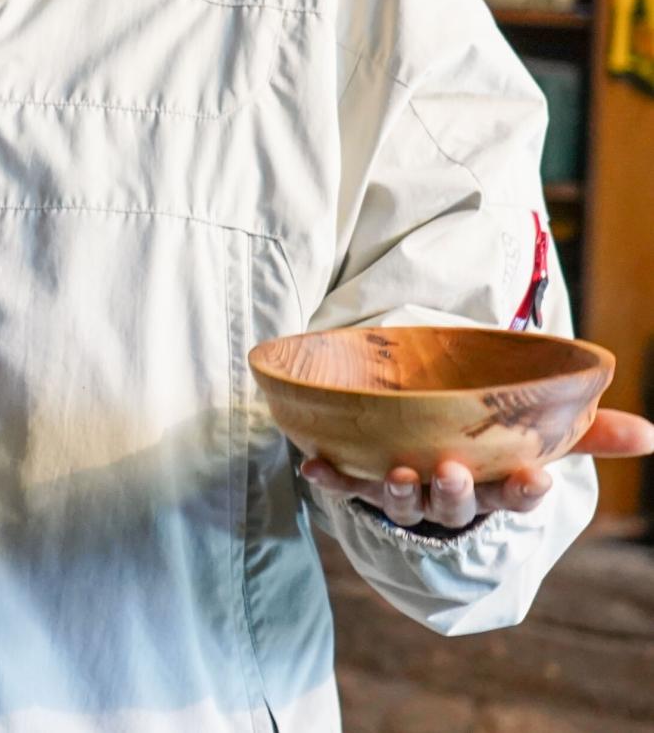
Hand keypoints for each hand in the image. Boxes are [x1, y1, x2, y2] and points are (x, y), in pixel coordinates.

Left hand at [299, 408, 653, 528]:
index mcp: (494, 485)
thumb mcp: (536, 433)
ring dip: (400, 491)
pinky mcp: (364, 481)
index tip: (535, 478)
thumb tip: (652, 434)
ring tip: (399, 473)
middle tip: (453, 471)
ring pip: (404, 501)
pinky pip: (344, 484)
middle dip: (455, 491)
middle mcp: (450, 494)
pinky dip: (330, 478)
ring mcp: (405, 490)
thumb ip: (586, 431)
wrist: (424, 444)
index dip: (525, 490)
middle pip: (456, 503)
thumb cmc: (488, 441)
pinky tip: (314, 467)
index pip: (517, 496)